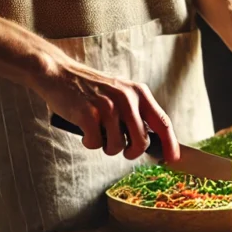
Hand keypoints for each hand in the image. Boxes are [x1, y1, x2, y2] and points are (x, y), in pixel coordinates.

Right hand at [31, 53, 179, 161]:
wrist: (59, 73)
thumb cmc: (90, 88)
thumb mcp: (121, 92)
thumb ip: (136, 111)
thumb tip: (150, 140)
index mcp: (139, 92)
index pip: (162, 122)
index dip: (170, 144)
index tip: (172, 159)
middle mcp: (127, 98)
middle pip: (141, 141)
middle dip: (132, 152)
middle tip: (122, 150)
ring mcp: (107, 106)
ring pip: (117, 146)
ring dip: (106, 147)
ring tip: (98, 133)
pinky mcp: (88, 114)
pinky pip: (95, 144)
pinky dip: (89, 143)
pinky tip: (84, 130)